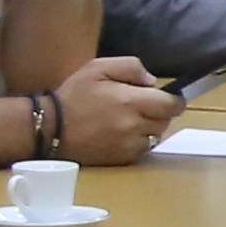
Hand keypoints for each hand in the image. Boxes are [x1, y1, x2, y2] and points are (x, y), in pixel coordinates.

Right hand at [49, 55, 180, 166]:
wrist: (50, 128)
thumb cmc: (74, 95)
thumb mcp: (98, 68)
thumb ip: (130, 67)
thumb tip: (152, 81)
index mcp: (130, 101)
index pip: (171, 104)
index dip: (174, 100)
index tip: (169, 97)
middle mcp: (133, 125)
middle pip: (166, 120)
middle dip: (161, 112)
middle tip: (144, 105)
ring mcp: (128, 145)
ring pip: (157, 136)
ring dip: (151, 127)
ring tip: (132, 119)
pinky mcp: (122, 159)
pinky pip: (144, 149)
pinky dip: (140, 141)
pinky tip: (124, 133)